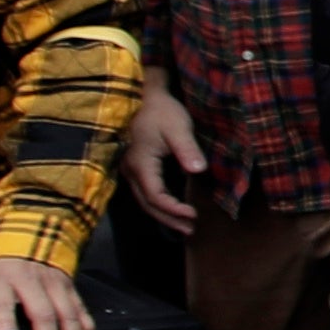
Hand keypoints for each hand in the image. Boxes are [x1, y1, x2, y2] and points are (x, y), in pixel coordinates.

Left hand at [0, 255, 93, 329]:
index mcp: (1, 279)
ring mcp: (53, 282)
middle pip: (42, 314)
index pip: (2, 302)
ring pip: (67, 314)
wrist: (26, 235)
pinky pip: (81, 309)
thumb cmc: (0, 265)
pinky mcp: (69, 285)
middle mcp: (30, 280)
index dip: (6, 322)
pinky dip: (85, 328)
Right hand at [120, 91, 207, 232]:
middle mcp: (131, 171)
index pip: (155, 195)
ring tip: (185, 227)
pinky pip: (146, 193)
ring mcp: (132, 170)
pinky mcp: (137, 168)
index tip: (193, 215)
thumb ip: (187, 149)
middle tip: (190, 231)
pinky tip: (174, 210)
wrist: (147, 98)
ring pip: (144, 201)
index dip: (173, 209)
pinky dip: (160, 205)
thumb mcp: (178, 127)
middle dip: (168, 219)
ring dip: (164, 215)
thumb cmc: (163, 112)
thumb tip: (198, 170)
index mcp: (141, 164)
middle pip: (147, 204)